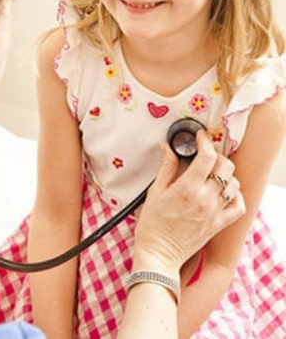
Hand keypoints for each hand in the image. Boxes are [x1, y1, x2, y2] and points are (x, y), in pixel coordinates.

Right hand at [134, 130, 244, 272]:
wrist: (159, 255)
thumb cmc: (153, 225)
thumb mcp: (155, 192)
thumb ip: (166, 167)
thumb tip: (168, 147)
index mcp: (187, 189)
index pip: (207, 157)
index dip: (205, 142)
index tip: (199, 137)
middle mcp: (205, 199)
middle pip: (225, 167)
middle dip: (216, 155)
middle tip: (204, 155)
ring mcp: (215, 212)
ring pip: (234, 183)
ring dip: (225, 174)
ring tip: (212, 174)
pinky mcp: (219, 224)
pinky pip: (238, 206)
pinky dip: (235, 195)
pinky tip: (224, 192)